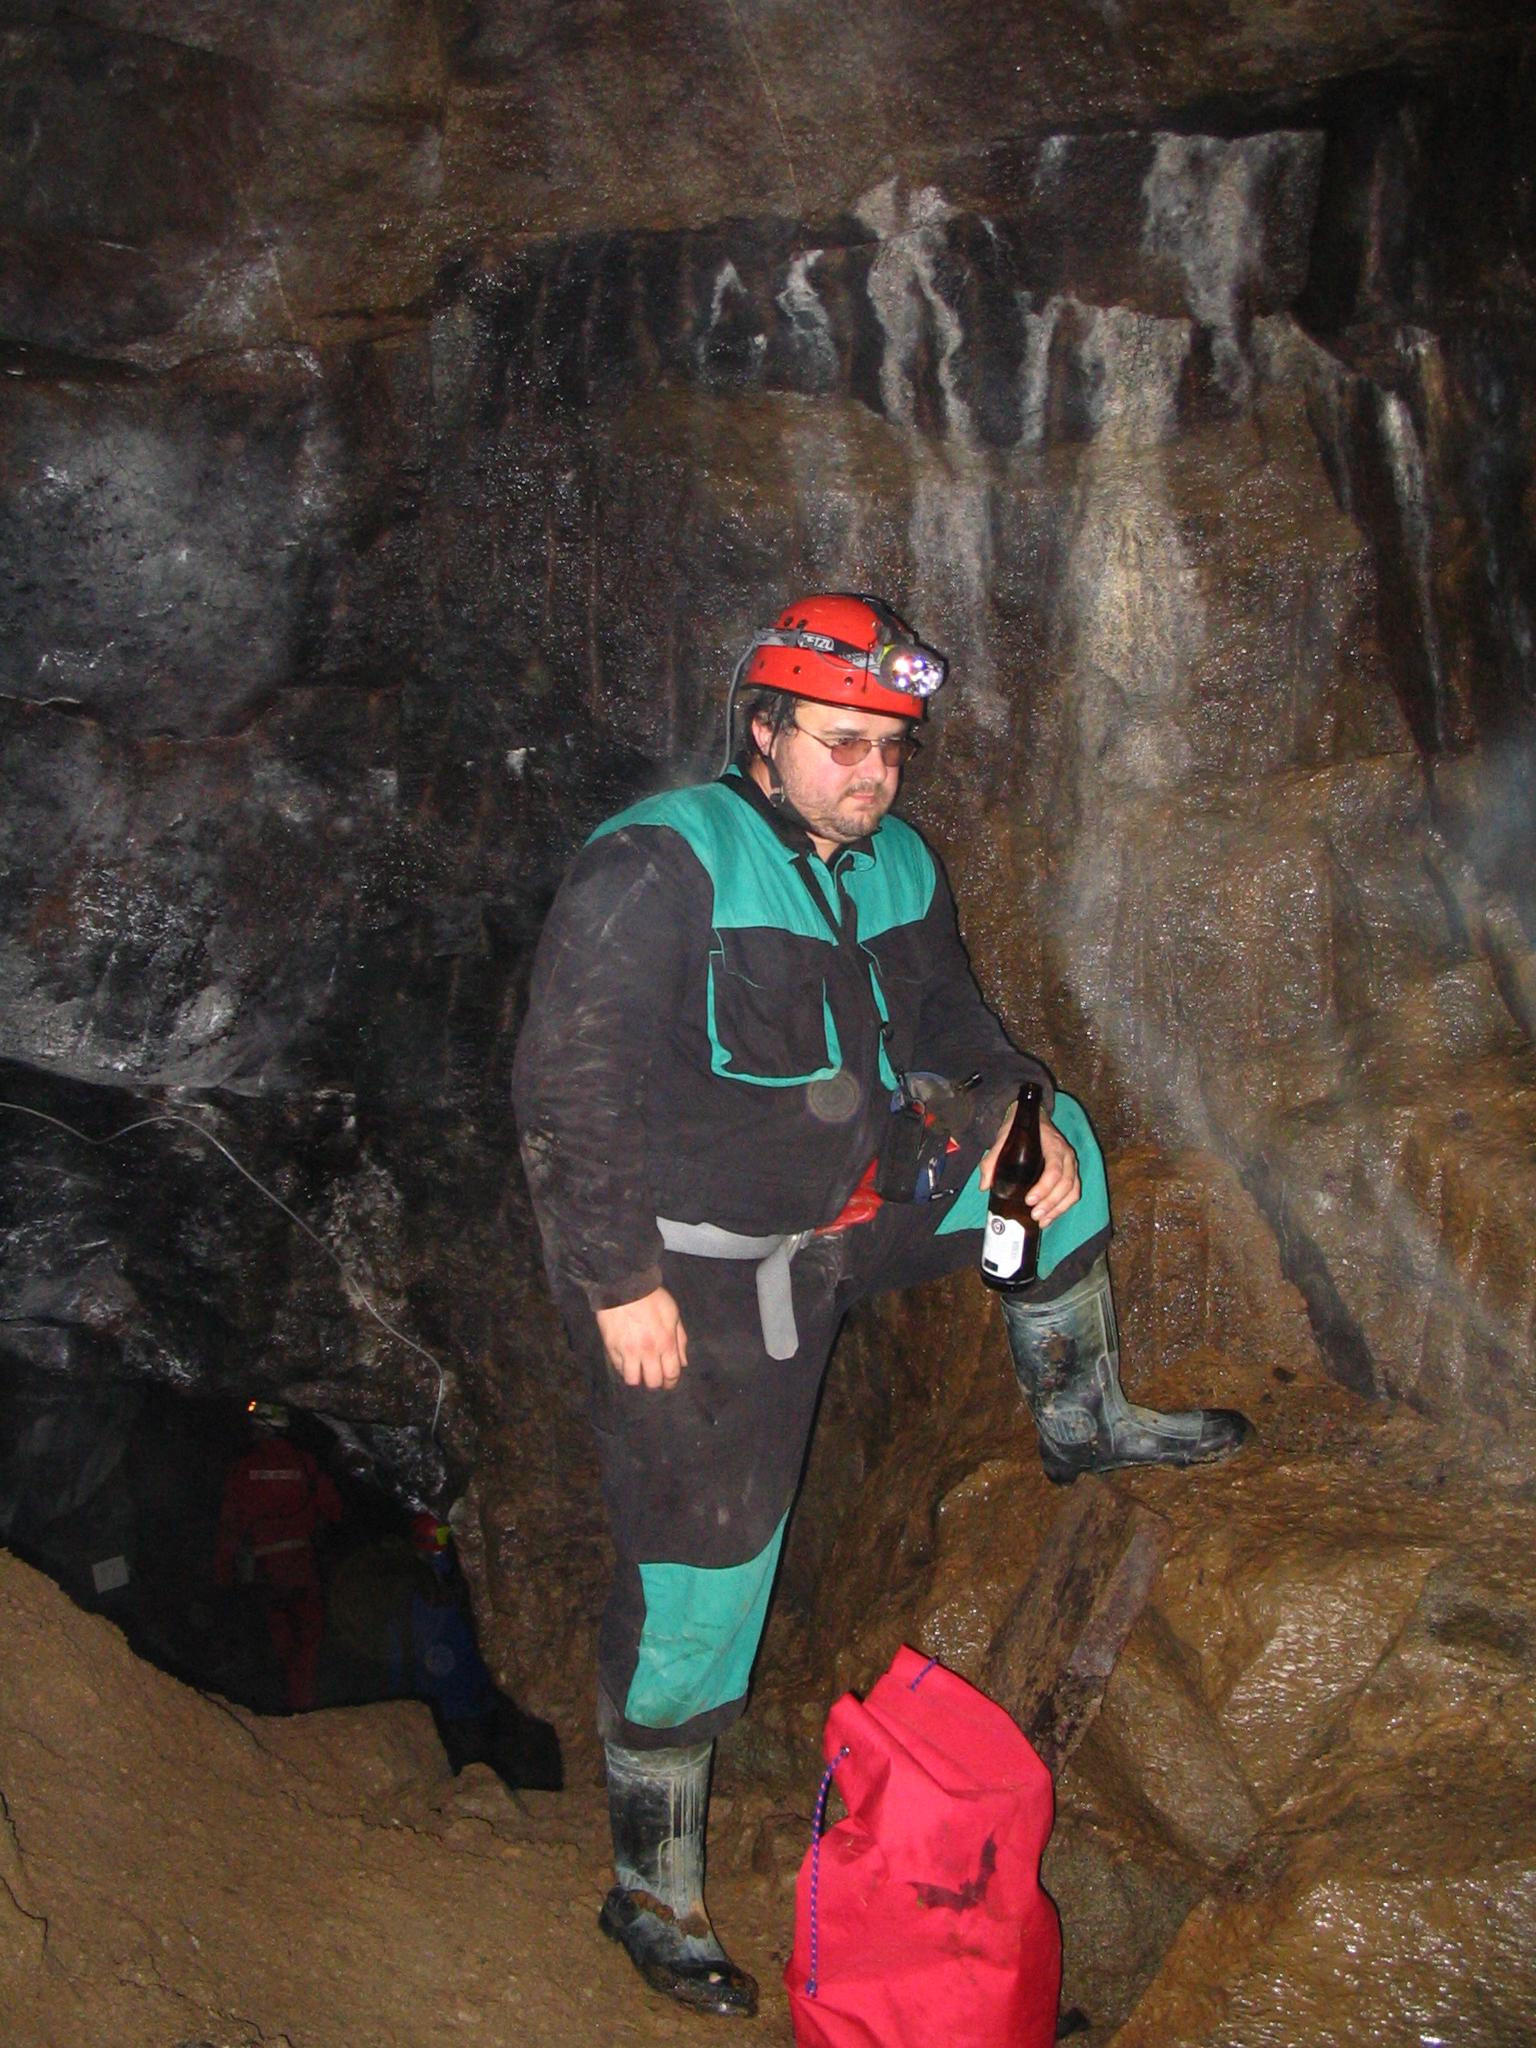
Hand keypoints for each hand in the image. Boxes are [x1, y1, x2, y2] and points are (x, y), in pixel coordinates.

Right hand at [595, 1287, 688, 1390]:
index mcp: (666, 1342)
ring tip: (639, 1370)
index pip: (671, 1374)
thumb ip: (680, 1340)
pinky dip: (624, 1368)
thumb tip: (682, 1362)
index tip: (669, 1382)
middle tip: (654, 1376)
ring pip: (633, 1380)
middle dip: (655, 1382)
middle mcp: (648, 1351)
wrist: (623, 1286)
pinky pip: (618, 1368)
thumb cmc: (651, 1298)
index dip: (671, 1382)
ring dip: (637, 1377)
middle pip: (652, 1382)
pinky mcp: (612, 1348)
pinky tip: (627, 1361)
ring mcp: (628, 1351)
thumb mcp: (673, 1314)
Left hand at [980, 1107, 1080, 1225]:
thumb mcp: (1002, 1139)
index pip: (1055, 1168)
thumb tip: (984, 1186)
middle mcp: (1066, 1155)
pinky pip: (1074, 1193)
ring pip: (1072, 1190)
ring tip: (1041, 1221)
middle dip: (1051, 1203)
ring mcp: (1072, 1164)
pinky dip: (1063, 1208)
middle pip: (1066, 1183)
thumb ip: (992, 1160)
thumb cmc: (1018, 1129)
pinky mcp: (1072, 1173)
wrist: (1033, 1118)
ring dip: (1058, 1209)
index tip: (1029, 1199)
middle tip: (1034, 1215)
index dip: (1045, 1187)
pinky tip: (1049, 1218)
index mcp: (1053, 1145)